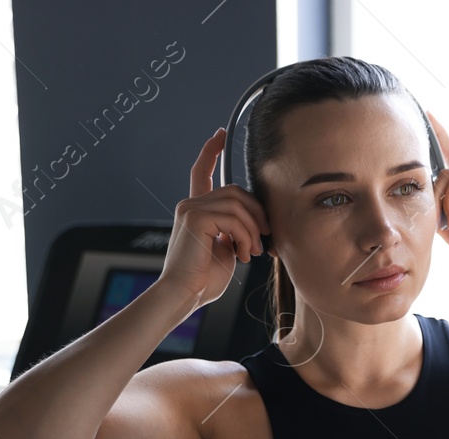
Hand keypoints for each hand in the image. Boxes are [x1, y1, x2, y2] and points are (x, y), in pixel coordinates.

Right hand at [157, 127, 272, 309]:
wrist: (184, 295)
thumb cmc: (204, 280)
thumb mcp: (226, 250)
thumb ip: (236, 230)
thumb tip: (257, 221)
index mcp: (196, 210)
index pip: (202, 172)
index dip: (211, 151)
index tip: (220, 134)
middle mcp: (190, 204)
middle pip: (235, 191)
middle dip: (257, 213)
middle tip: (263, 240)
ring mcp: (191, 209)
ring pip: (238, 204)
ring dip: (253, 230)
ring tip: (252, 253)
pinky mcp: (195, 218)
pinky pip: (233, 217)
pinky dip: (246, 236)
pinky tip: (243, 254)